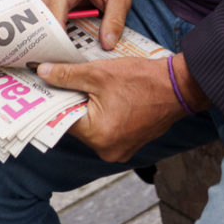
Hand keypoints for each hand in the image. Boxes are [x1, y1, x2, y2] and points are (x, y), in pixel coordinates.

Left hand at [36, 55, 187, 161]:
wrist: (181, 86)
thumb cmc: (143, 80)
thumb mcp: (100, 73)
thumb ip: (67, 75)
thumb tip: (43, 72)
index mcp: (98, 136)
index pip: (62, 119)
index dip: (53, 99)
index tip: (44, 86)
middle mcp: (107, 150)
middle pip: (76, 124)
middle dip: (70, 102)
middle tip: (62, 80)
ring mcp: (120, 150)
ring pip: (91, 126)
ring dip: (87, 107)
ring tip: (85, 84)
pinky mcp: (130, 143)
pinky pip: (106, 129)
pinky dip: (102, 113)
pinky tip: (103, 94)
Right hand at [41, 0, 131, 49]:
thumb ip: (115, 21)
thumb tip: (107, 44)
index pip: (59, 1)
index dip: (56, 22)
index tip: (58, 43)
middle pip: (44, 9)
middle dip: (45, 32)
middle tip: (50, 55)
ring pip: (39, 13)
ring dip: (42, 32)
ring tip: (47, 54)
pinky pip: (42, 15)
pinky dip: (44, 29)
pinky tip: (49, 45)